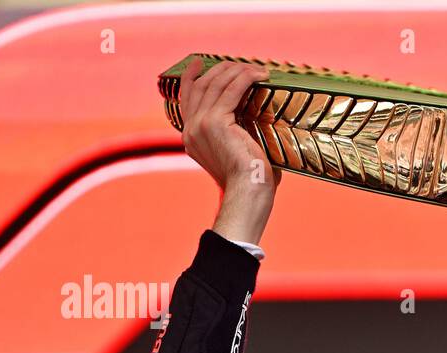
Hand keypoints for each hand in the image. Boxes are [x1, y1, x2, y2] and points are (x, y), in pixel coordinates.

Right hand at [178, 57, 281, 244]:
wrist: (249, 195)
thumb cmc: (252, 183)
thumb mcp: (239, 154)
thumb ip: (239, 136)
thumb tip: (259, 121)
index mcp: (192, 139)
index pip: (187, 99)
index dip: (192, 78)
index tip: (200, 63)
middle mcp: (191, 130)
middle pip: (201, 86)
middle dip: (220, 71)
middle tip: (240, 64)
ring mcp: (200, 125)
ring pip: (215, 84)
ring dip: (236, 72)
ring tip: (255, 69)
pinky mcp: (215, 122)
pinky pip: (231, 90)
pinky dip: (245, 78)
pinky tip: (259, 74)